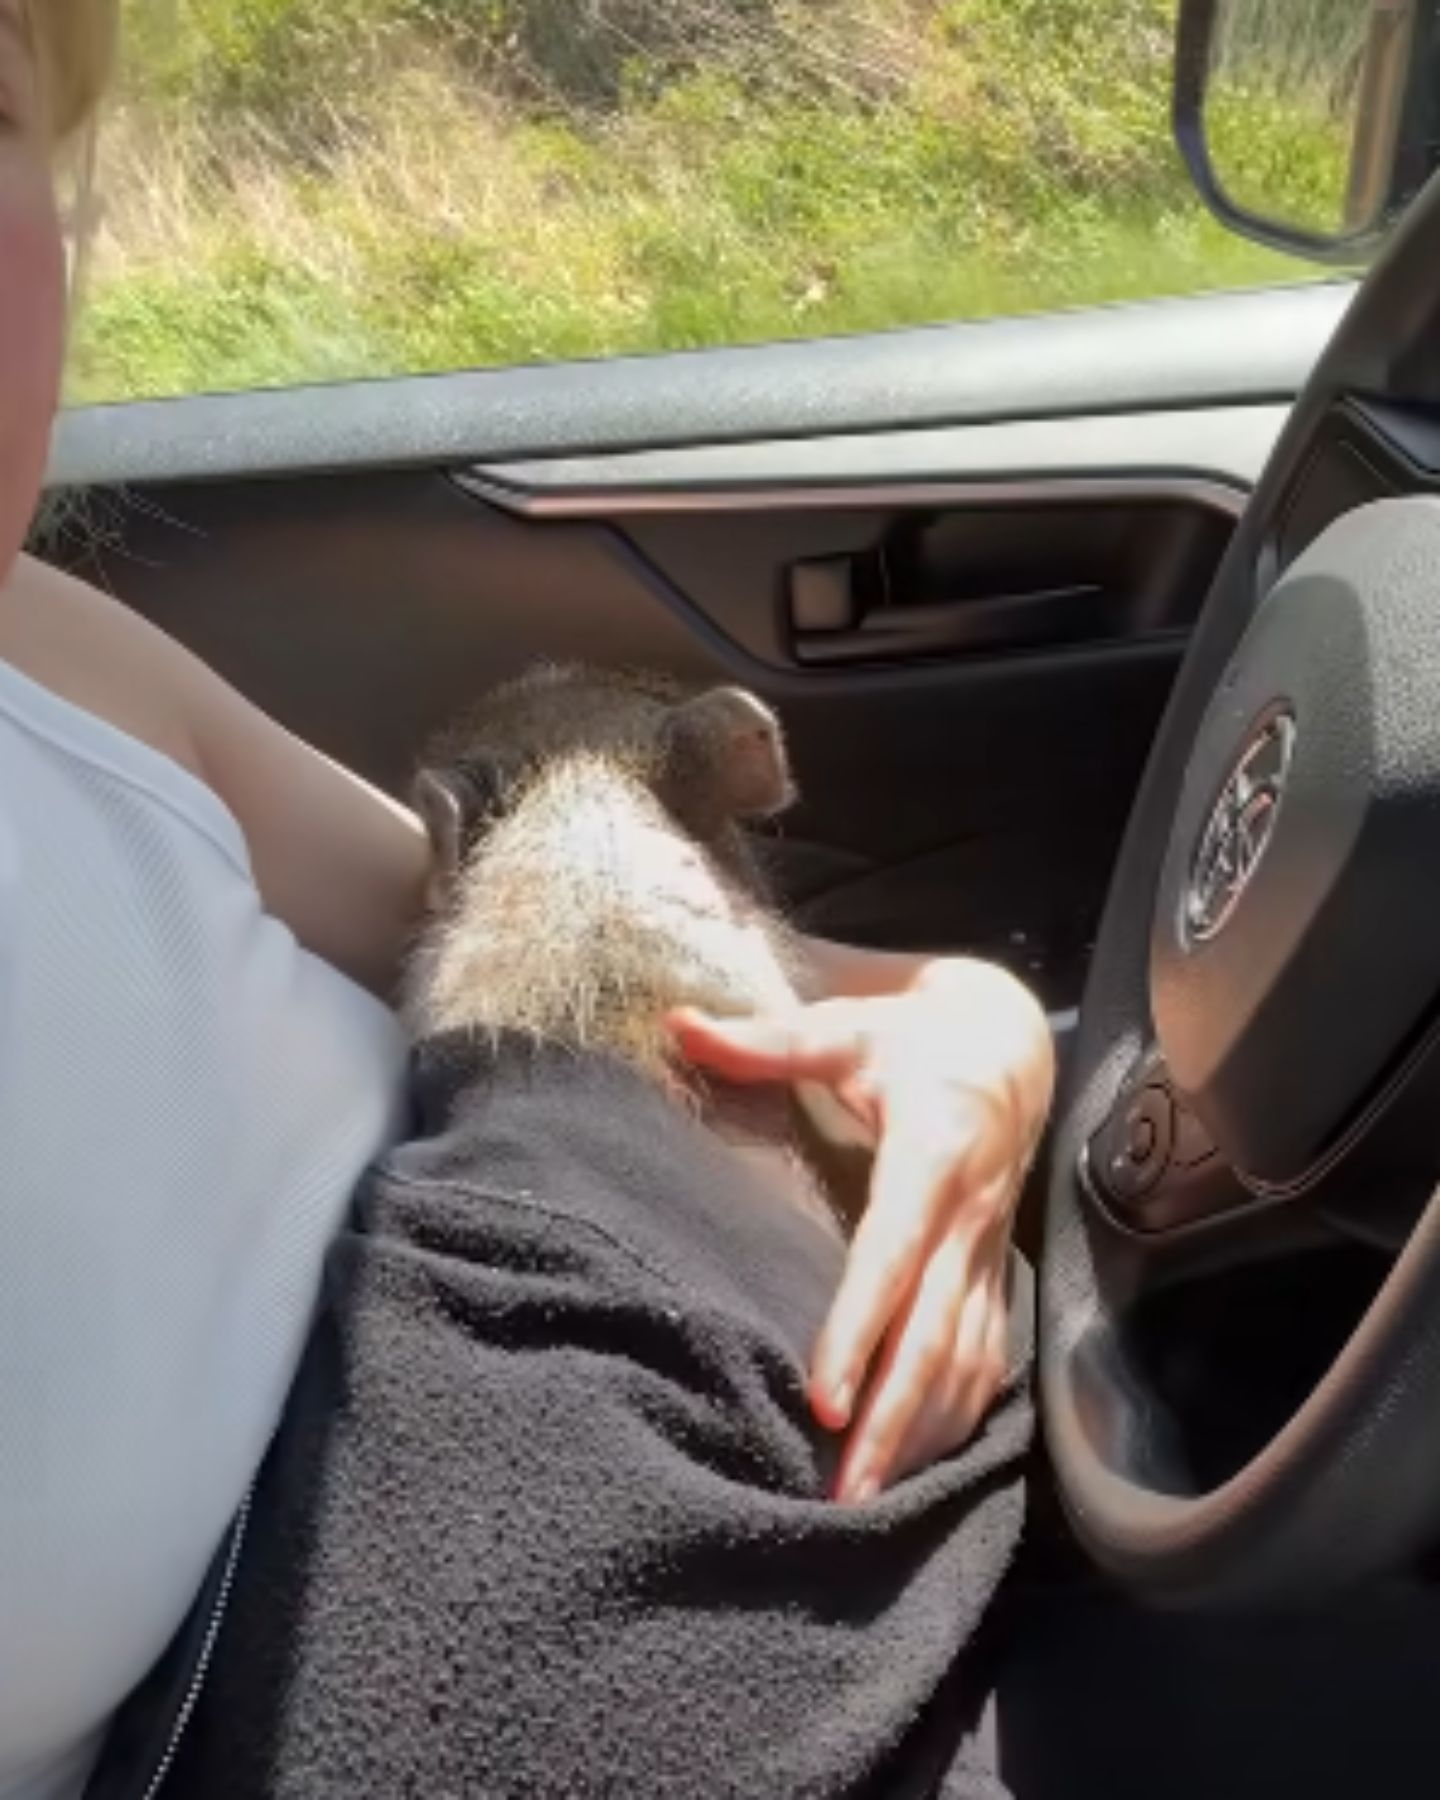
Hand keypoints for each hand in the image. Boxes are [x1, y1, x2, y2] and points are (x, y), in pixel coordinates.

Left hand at [670, 958, 1053, 1501]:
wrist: (1009, 1043)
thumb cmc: (912, 1036)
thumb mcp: (845, 1026)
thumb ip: (766, 1038)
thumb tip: (677, 1023)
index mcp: (933, 1153)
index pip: (893, 1255)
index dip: (859, 1330)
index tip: (821, 1401)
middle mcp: (970, 1213)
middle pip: (935, 1334)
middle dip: (891, 1419)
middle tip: (841, 1494)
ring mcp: (989, 1249)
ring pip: (968, 1359)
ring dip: (924, 1433)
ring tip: (869, 1499)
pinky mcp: (995, 1270)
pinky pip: (987, 1357)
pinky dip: (957, 1415)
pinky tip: (919, 1462)